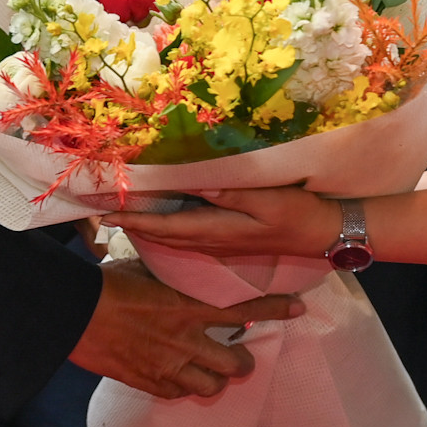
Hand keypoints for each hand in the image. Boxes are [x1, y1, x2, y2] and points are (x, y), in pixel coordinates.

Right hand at [68, 258, 303, 397]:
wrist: (72, 313)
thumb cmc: (107, 284)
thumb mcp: (148, 272)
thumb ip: (172, 277)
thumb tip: (180, 266)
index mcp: (189, 307)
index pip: (244, 309)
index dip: (275, 309)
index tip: (298, 308)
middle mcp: (186, 341)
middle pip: (236, 364)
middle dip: (243, 362)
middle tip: (240, 356)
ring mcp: (168, 367)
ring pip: (212, 387)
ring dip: (215, 380)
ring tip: (211, 373)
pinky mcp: (148, 384)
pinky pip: (178, 393)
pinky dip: (183, 386)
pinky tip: (176, 376)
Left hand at [106, 187, 342, 258]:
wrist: (324, 235)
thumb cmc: (299, 213)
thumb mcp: (269, 199)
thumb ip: (233, 193)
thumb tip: (198, 183)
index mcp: (219, 230)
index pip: (168, 226)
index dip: (137, 221)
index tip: (108, 214)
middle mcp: (214, 240)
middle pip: (164, 235)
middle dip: (133, 225)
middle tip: (103, 212)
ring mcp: (221, 243)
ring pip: (174, 237)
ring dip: (147, 227)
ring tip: (122, 215)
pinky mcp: (229, 240)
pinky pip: (187, 236)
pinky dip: (166, 228)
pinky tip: (160, 221)